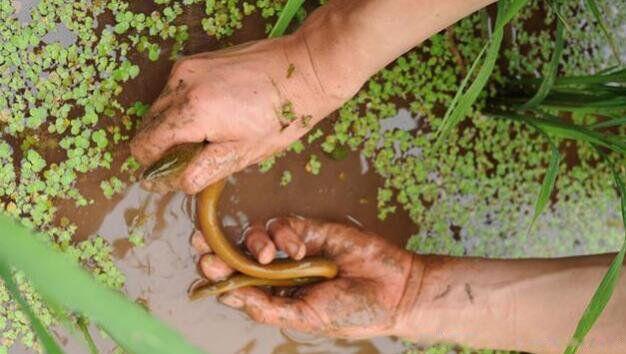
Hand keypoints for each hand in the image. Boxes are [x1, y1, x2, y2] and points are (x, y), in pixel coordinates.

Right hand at [130, 34, 355, 193]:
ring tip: (210, 133)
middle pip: (148, 125)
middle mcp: (181, 84)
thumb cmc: (281, 117)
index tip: (174, 173)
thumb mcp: (243, 154)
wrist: (304, 70)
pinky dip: (183, 107)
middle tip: (199, 154)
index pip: (145, 145)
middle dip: (164, 146)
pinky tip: (213, 113)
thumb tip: (173, 183)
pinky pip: (174, 90)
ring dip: (173, 126)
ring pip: (159, 107)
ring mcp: (187, 68)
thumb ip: (201, 171)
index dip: (154, 165)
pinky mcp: (196, 60)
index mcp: (192, 112)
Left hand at [191, 217, 420, 338]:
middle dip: (217, 248)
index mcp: (275, 297)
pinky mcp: (309, 229)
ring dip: (253, 243)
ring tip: (267, 256)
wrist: (394, 290)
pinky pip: (283, 224)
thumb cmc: (352, 311)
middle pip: (238, 255)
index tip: (204, 266)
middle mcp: (279, 272)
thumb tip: (229, 295)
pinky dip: (285, 234)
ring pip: (256, 236)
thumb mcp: (306, 317)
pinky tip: (299, 248)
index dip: (217, 274)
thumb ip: (268, 307)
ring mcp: (293, 248)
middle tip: (200, 243)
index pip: (237, 283)